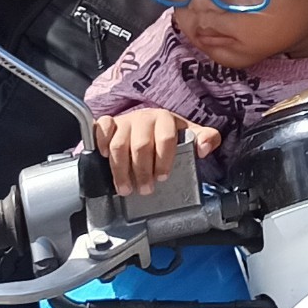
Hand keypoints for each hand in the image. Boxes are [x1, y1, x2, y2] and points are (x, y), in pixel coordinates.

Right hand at [90, 107, 220, 196]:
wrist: (146, 124)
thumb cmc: (167, 134)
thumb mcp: (189, 135)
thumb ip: (206, 139)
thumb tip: (204, 147)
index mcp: (165, 119)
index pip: (166, 139)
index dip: (163, 160)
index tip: (162, 178)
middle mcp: (144, 118)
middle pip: (140, 146)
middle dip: (142, 171)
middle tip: (144, 190)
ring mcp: (124, 120)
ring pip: (118, 145)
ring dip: (121, 170)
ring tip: (125, 188)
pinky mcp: (107, 123)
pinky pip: (101, 129)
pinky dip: (100, 143)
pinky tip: (104, 157)